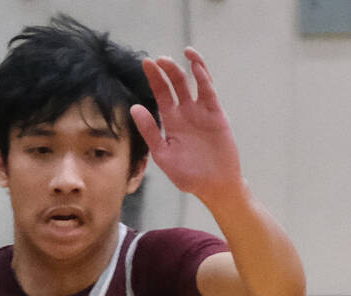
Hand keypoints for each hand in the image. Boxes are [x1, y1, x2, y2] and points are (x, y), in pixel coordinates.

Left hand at [129, 48, 245, 206]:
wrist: (213, 186)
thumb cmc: (187, 175)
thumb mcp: (162, 154)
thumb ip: (149, 131)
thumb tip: (134, 108)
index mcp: (170, 122)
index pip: (161, 94)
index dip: (154, 78)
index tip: (146, 62)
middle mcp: (185, 113)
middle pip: (175, 84)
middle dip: (166, 70)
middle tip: (157, 59)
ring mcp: (201, 111)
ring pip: (192, 83)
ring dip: (185, 68)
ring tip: (178, 55)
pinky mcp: (216, 114)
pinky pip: (208, 91)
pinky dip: (203, 77)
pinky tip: (195, 66)